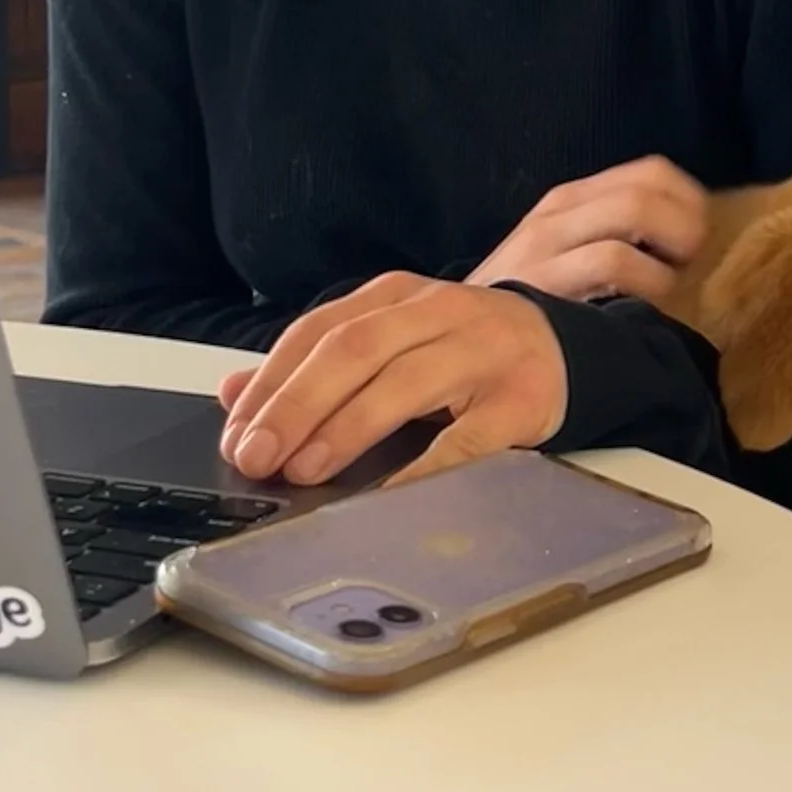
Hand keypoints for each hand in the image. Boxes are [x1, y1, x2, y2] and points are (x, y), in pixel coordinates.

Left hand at [217, 276, 569, 488]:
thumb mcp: (387, 344)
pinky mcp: (519, 398)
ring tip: (303, 471)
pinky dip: (420, 468)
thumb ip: (313, 366)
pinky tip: (385, 495)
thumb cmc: (459, 354)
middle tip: (257, 457)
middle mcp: (437, 311)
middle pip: (353, 349)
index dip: (271, 383)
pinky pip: (464, 438)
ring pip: (403, 382)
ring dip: (345, 429)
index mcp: (395, 296)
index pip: (318, 332)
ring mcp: (482, 351)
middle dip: (296, 405)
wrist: (560, 348)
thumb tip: (232, 394)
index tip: (236, 434)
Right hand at [467, 157, 709, 304]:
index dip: (690, 203)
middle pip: (650, 187)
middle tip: (687, 270)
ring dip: (670, 253)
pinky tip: (643, 309)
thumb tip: (688, 250)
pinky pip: (613, 259)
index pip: (652, 172)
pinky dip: (646, 280)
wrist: (452, 339)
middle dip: (688, 226)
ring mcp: (549, 240)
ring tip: (667, 288)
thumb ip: (610, 243)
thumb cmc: (524, 309)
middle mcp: (558, 210)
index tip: (696, 247)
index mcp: (569, 200)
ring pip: (635, 210)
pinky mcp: (543, 276)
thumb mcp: (563, 260)